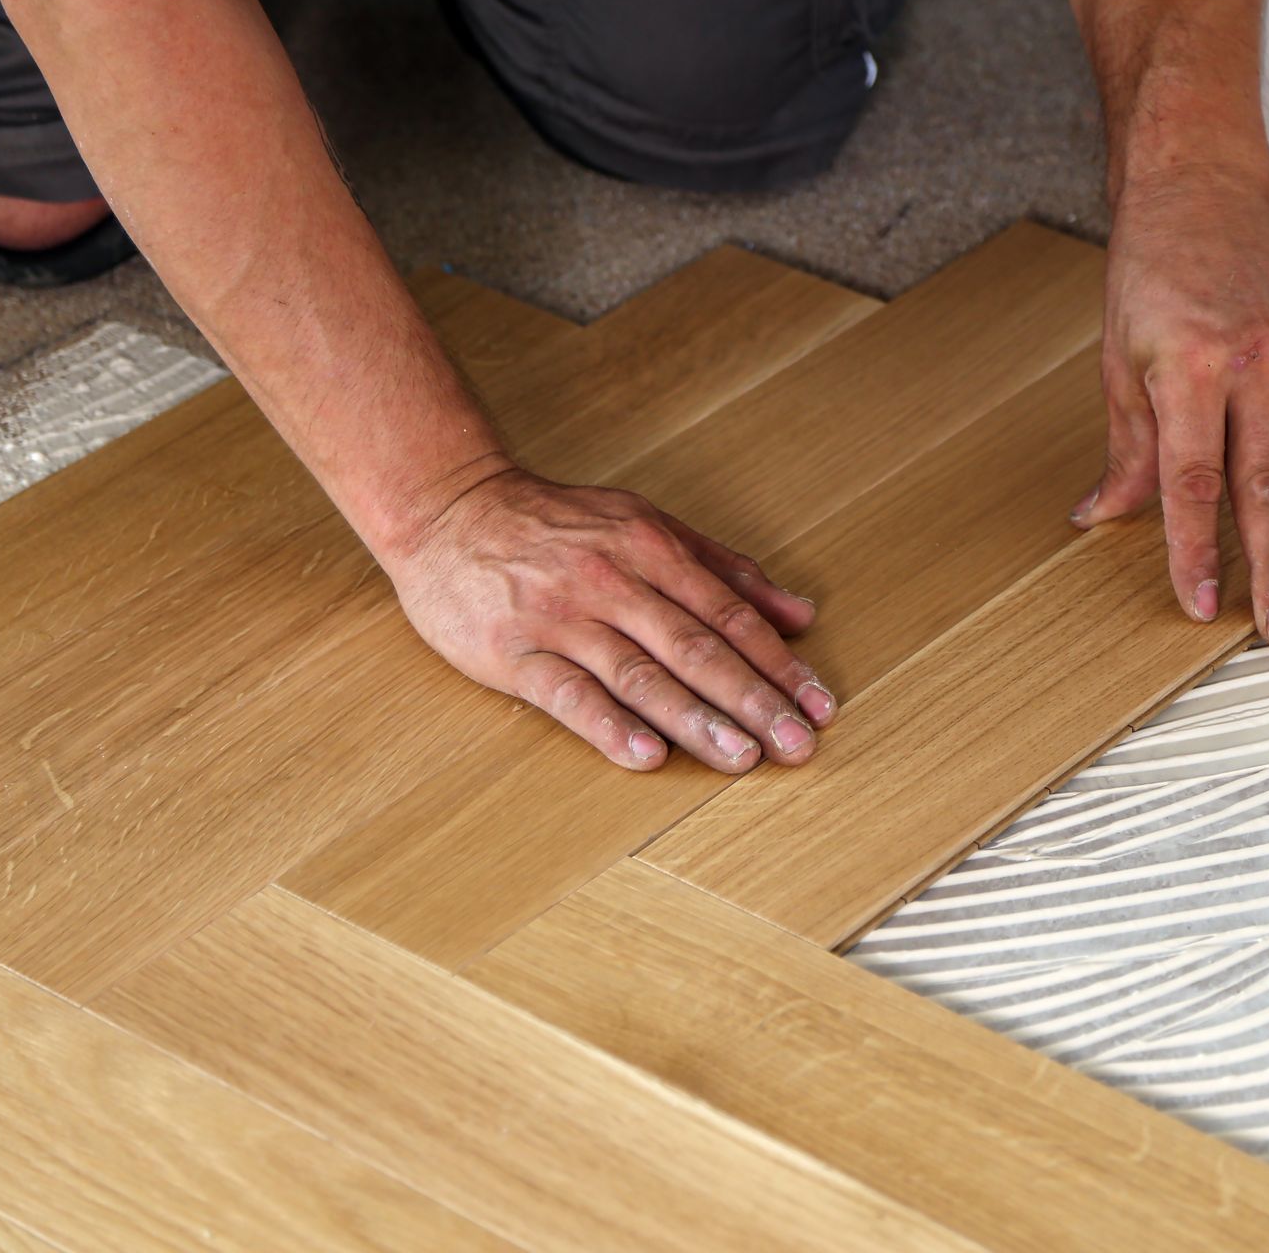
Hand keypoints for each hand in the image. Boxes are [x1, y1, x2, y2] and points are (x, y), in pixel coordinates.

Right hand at [382, 466, 834, 770]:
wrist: (449, 509)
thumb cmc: (556, 524)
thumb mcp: (646, 525)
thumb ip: (726, 569)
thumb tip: (801, 613)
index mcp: (650, 548)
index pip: (728, 614)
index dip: (778, 663)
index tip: (819, 705)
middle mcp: (611, 581)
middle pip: (695, 648)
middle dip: (753, 700)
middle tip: (798, 745)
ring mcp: (561, 618)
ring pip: (639, 675)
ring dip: (696, 720)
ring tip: (742, 759)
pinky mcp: (512, 652)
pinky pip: (567, 694)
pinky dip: (608, 727)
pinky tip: (646, 757)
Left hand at [1070, 168, 1268, 642]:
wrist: (1201, 191)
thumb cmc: (1150, 269)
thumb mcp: (1117, 358)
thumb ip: (1123, 447)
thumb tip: (1100, 515)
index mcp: (1192, 368)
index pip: (1194, 482)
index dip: (1195, 550)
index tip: (1197, 603)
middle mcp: (1252, 370)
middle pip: (1264, 489)